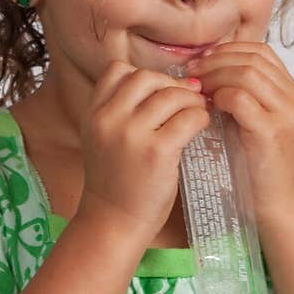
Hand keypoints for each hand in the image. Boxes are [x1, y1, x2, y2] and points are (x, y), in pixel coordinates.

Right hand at [77, 61, 208, 238]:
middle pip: (147, 77)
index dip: (145, 76)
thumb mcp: (103, 139)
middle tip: (187, 99)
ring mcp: (131, 135)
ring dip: (191, 101)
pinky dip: (200, 118)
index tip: (160, 92)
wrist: (113, 223)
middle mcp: (108, 119)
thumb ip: (122, 111)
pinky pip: (188, 118)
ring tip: (197, 113)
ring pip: (171, 95)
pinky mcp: (157, 152)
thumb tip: (172, 83)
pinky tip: (200, 128)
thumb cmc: (115, 181)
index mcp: (93, 113)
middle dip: (172, 85)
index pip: (118, 70)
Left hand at [184, 41, 293, 222]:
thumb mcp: (253, 123)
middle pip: (253, 58)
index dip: (229, 50)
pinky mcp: (272, 132)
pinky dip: (219, 96)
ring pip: (247, 73)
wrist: (279, 206)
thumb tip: (204, 73)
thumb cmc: (259, 168)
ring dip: (215, 76)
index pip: (262, 52)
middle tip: (190, 72)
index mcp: (293, 94)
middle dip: (216, 61)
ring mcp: (287, 115)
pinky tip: (207, 107)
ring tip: (195, 88)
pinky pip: (241, 98)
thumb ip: (241, 97)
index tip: (202, 61)